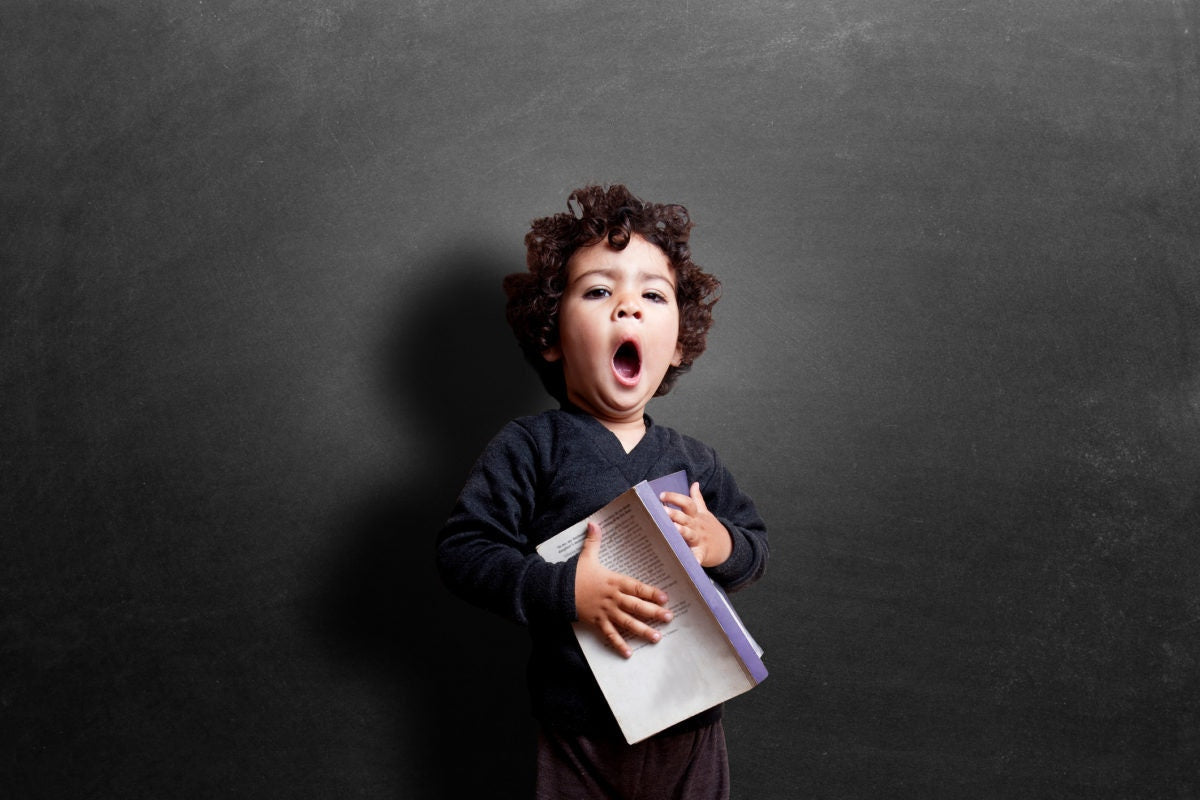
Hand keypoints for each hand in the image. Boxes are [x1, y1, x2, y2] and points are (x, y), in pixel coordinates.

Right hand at [574, 522, 672, 657]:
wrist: (557, 590)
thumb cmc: (575, 574)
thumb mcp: (586, 556)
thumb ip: (593, 541)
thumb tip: (594, 523)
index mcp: (613, 581)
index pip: (636, 588)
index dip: (651, 593)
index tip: (665, 598)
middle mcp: (612, 598)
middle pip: (636, 606)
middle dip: (653, 613)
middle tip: (668, 618)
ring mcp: (605, 612)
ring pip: (627, 623)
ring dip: (642, 630)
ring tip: (656, 638)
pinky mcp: (596, 622)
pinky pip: (609, 635)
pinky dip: (619, 644)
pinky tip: (629, 653)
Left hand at [660, 482, 731, 566]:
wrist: (727, 547)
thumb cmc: (709, 528)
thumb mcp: (705, 513)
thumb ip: (697, 499)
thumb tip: (694, 483)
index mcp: (696, 516)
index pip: (687, 503)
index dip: (675, 497)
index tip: (661, 495)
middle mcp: (697, 526)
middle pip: (685, 518)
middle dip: (674, 514)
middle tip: (663, 510)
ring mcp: (700, 539)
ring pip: (690, 534)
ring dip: (683, 531)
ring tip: (675, 528)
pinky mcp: (702, 553)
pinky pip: (698, 556)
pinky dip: (695, 559)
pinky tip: (691, 562)